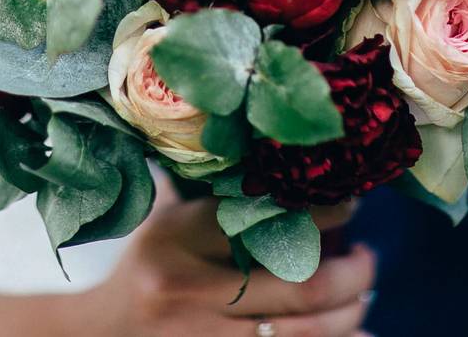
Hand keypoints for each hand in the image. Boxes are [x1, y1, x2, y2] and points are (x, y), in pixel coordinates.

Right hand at [85, 198, 374, 336]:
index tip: (350, 203)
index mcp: (178, 237)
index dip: (322, 212)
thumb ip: (206, 189)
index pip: (264, 217)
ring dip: (351, 311)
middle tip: (368, 256)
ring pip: (305, 330)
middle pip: (299, 283)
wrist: (100, 335)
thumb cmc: (144, 268)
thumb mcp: (163, 220)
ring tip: (363, 293)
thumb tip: (273, 148)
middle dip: (353, 272)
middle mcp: (191, 288)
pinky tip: (358, 332)